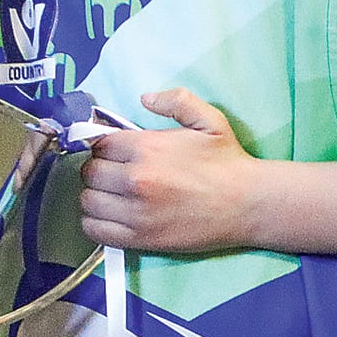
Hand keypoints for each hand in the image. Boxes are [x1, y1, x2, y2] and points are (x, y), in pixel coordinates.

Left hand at [79, 87, 259, 252]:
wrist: (249, 204)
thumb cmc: (228, 162)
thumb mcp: (208, 120)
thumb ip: (176, 100)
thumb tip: (145, 98)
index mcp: (146, 148)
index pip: (100, 145)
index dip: (106, 148)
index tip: (116, 154)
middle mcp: (135, 180)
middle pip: (90, 172)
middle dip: (100, 170)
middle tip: (116, 174)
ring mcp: (136, 212)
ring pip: (88, 201)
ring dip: (96, 196)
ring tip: (112, 195)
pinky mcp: (140, 238)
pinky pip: (95, 230)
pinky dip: (95, 223)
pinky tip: (109, 216)